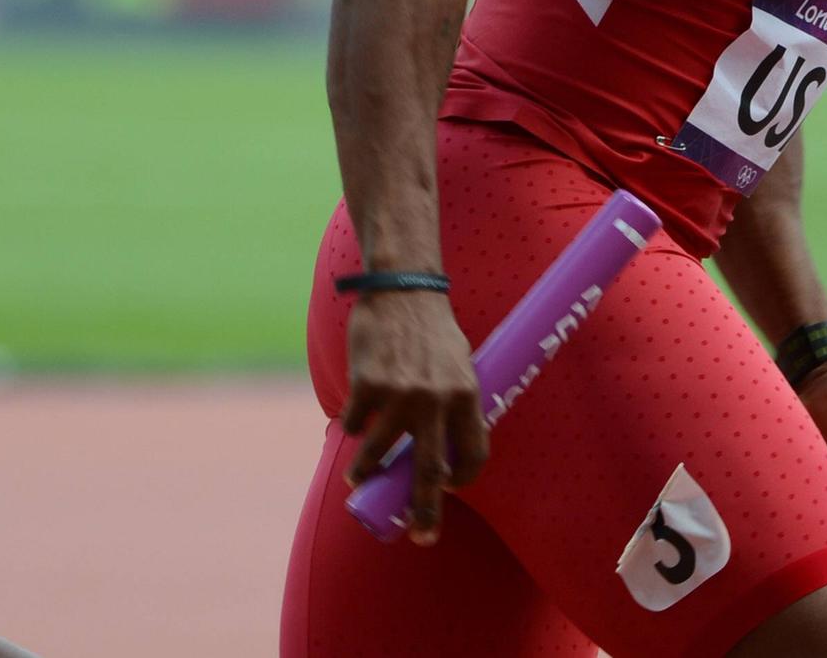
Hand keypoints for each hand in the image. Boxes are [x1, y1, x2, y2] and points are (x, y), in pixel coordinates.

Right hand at [339, 289, 488, 544]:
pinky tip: (353, 421)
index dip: (463, 479)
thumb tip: (443, 450)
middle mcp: (436, 400)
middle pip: (430, 474)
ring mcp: (400, 394)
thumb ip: (455, 404)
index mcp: (467, 395)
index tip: (449, 491)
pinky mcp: (367, 385)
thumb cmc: (432, 330)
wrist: (402, 288)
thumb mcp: (459, 365)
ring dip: (366, 474)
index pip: (474, 454)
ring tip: (358, 481)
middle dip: (424, 513)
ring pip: (380, 454)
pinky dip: (353, 428)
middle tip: (420, 537)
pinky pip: (356, 424)